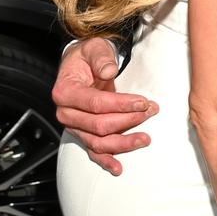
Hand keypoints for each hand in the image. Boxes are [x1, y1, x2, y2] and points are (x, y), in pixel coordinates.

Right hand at [52, 36, 158, 174]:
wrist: (80, 65)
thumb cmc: (87, 56)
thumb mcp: (94, 47)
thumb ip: (101, 57)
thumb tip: (109, 71)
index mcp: (65, 91)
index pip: (96, 103)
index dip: (121, 104)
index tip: (143, 101)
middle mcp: (66, 112)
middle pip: (99, 125)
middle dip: (128, 120)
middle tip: (150, 111)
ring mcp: (74, 126)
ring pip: (98, 142)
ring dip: (123, 143)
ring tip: (145, 139)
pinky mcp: (82, 133)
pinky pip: (93, 151)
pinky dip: (105, 161)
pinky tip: (118, 168)